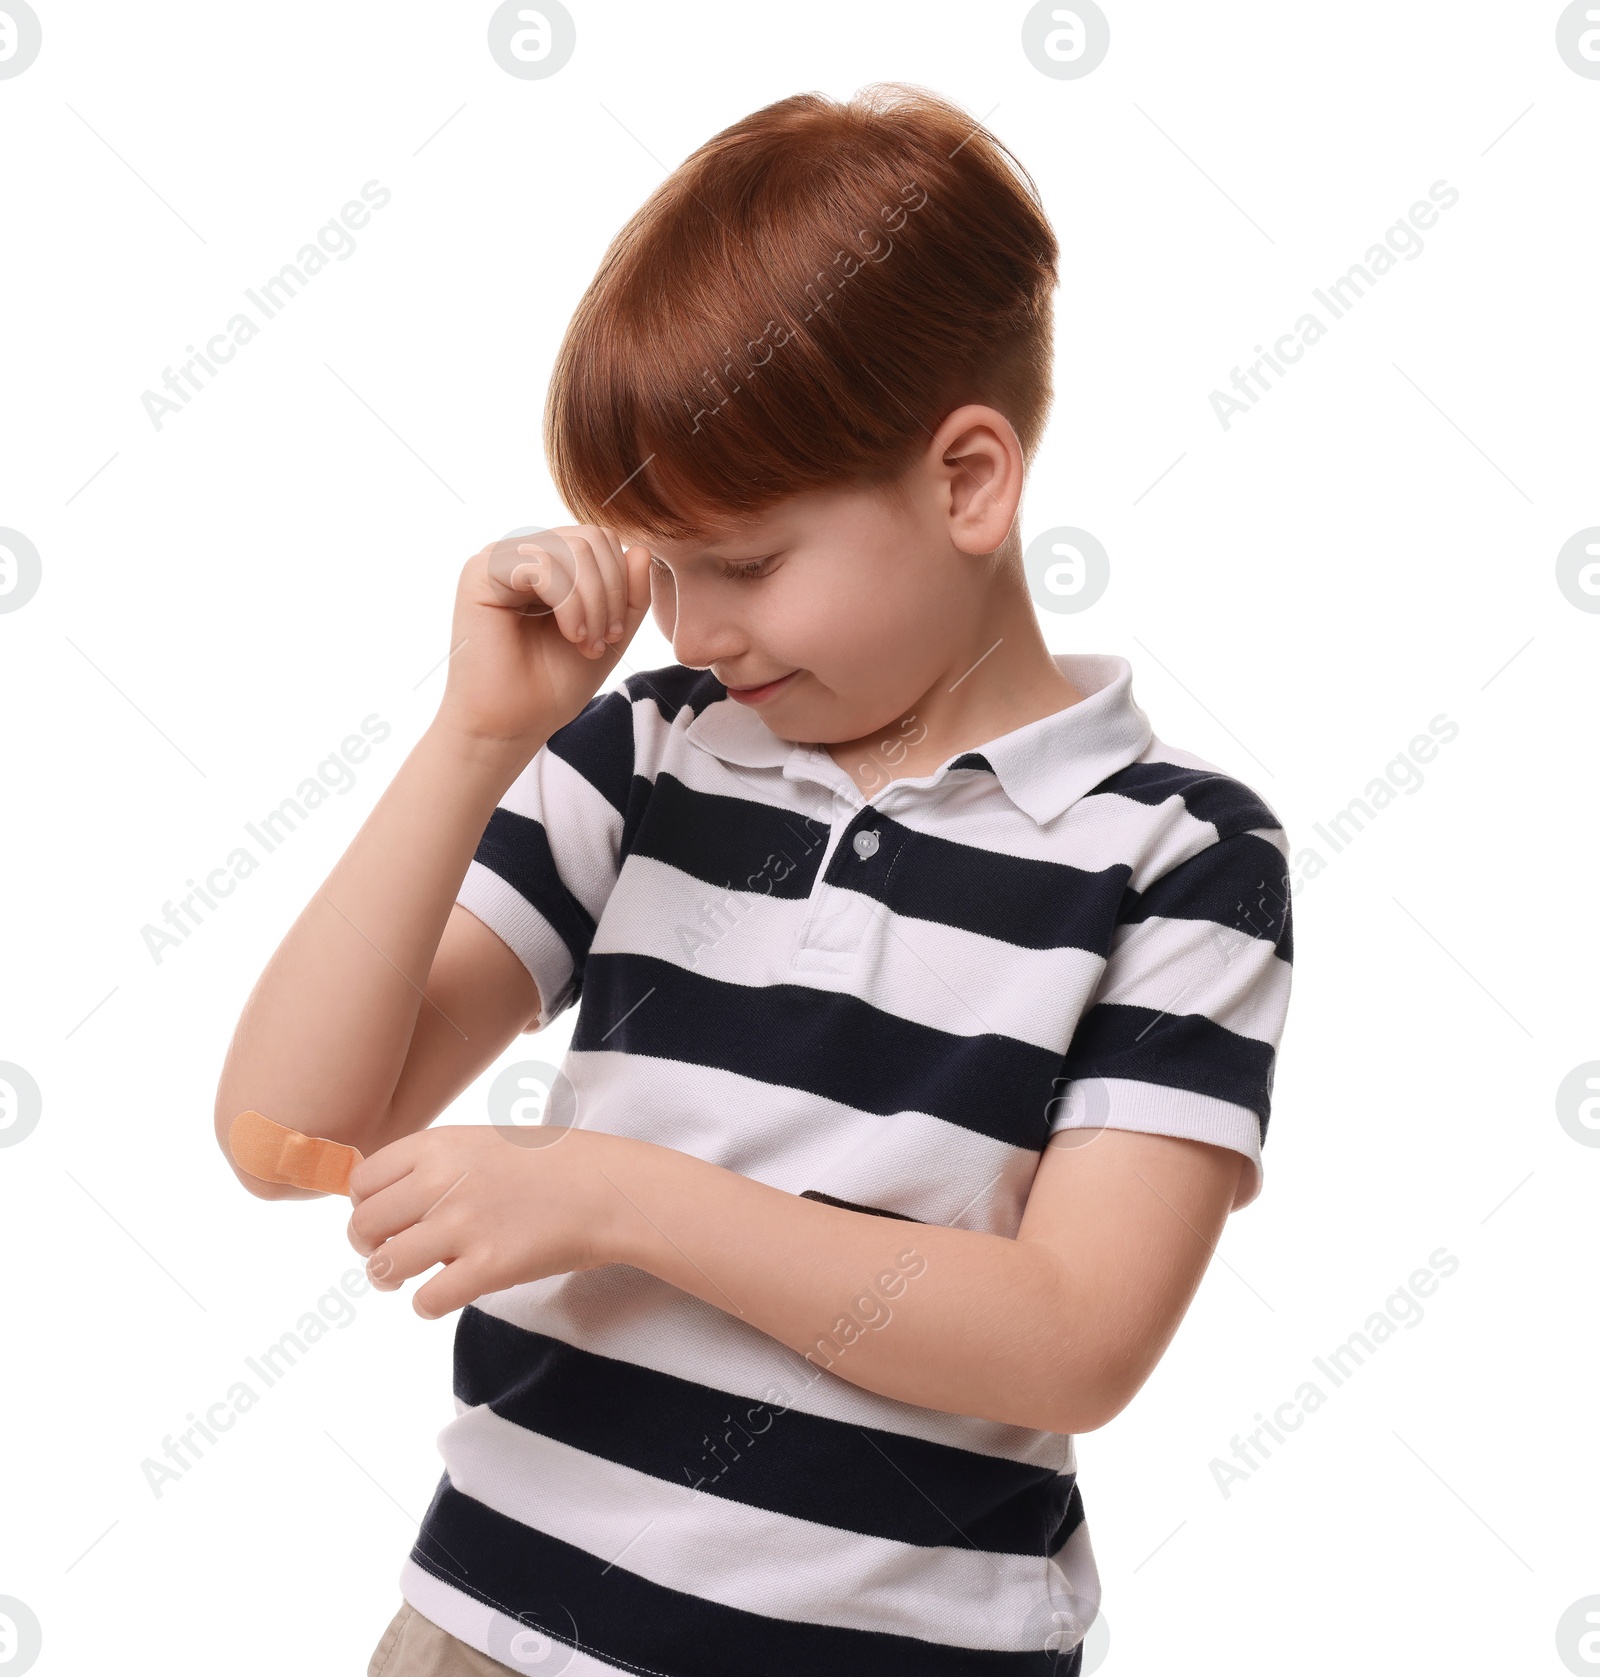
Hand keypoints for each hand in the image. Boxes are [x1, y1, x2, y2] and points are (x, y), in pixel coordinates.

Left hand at [345, 1124, 626, 1317]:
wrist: (609, 1188)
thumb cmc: (550, 1164)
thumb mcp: (483, 1142)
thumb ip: (433, 1164)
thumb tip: (377, 1199)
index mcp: (439, 1144)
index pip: (361, 1180)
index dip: (363, 1205)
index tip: (382, 1217)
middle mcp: (442, 1181)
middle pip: (364, 1225)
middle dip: (368, 1245)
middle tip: (390, 1252)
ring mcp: (465, 1225)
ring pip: (384, 1266)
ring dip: (389, 1278)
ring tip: (407, 1278)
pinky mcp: (489, 1267)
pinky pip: (427, 1300)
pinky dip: (428, 1304)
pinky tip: (446, 1292)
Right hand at [433, 523, 653, 753]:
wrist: (512, 725)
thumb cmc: (553, 685)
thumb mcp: (609, 634)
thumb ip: (629, 595)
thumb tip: (640, 548)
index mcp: (548, 562)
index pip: (600, 539)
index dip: (622, 582)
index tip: (618, 634)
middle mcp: (520, 553)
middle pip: (589, 537)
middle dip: (611, 592)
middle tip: (607, 639)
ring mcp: (497, 559)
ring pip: (572, 549)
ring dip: (594, 603)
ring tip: (588, 644)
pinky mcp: (479, 573)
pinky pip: (543, 565)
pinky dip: (570, 604)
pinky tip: (571, 636)